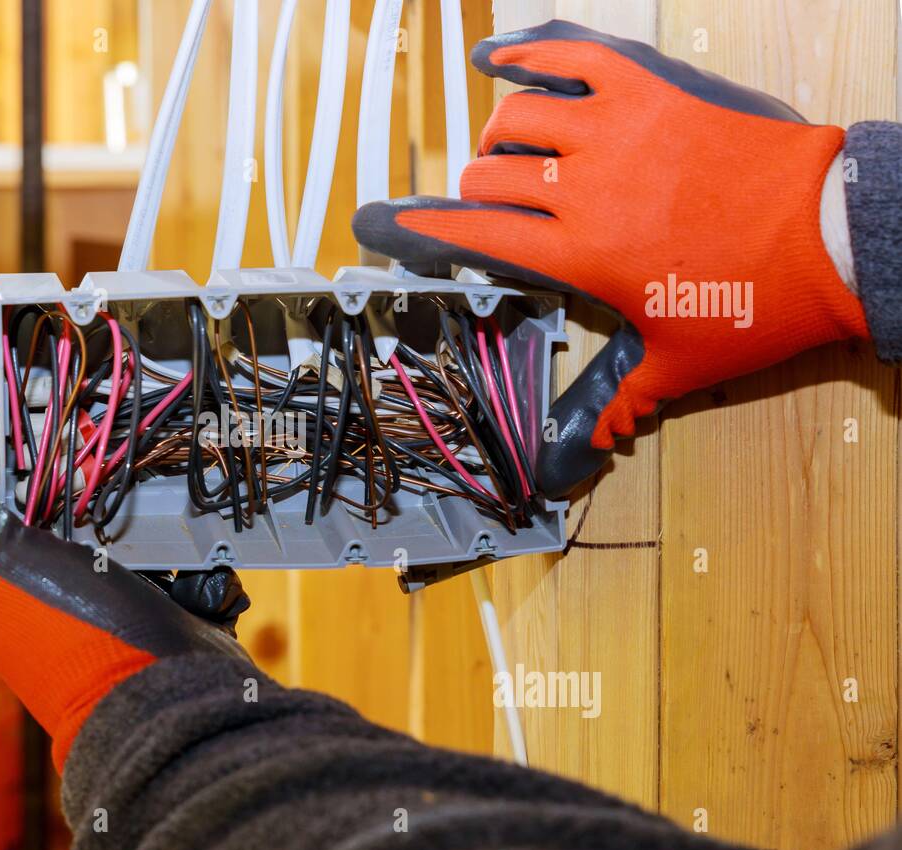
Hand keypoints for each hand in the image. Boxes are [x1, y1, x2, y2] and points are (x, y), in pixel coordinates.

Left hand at [0, 404, 251, 770]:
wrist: (174, 706)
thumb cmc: (81, 634)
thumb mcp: (8, 564)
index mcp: (8, 582)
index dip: (0, 451)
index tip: (25, 407)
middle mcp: (54, 595)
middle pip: (66, 514)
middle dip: (92, 479)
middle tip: (114, 441)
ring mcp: (113, 611)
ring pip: (132, 540)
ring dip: (154, 521)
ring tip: (171, 504)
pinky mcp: (169, 622)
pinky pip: (180, 574)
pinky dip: (195, 565)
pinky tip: (203, 563)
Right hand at [353, 19, 865, 496]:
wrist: (832, 236)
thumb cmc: (758, 303)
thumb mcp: (683, 361)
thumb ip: (630, 396)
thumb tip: (603, 437)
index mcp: (580, 255)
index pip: (475, 236)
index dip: (418, 229)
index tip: (380, 222)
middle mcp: (583, 190)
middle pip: (488, 177)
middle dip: (476, 191)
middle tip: (491, 201)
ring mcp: (616, 132)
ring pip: (520, 116)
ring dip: (503, 134)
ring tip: (512, 145)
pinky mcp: (653, 91)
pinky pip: (576, 56)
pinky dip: (532, 49)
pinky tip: (502, 53)